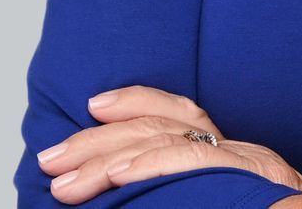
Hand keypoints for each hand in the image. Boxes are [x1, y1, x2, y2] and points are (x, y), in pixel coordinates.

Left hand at [35, 84, 301, 203]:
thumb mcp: (224, 201)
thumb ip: (189, 193)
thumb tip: (128, 203)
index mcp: (239, 162)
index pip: (184, 115)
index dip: (137, 102)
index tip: (95, 106)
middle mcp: (244, 155)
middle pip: (165, 125)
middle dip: (100, 139)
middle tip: (52, 159)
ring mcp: (248, 167)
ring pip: (169, 139)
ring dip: (107, 160)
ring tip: (64, 182)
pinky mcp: (249, 180)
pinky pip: (192, 164)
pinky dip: (149, 166)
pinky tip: (115, 178)